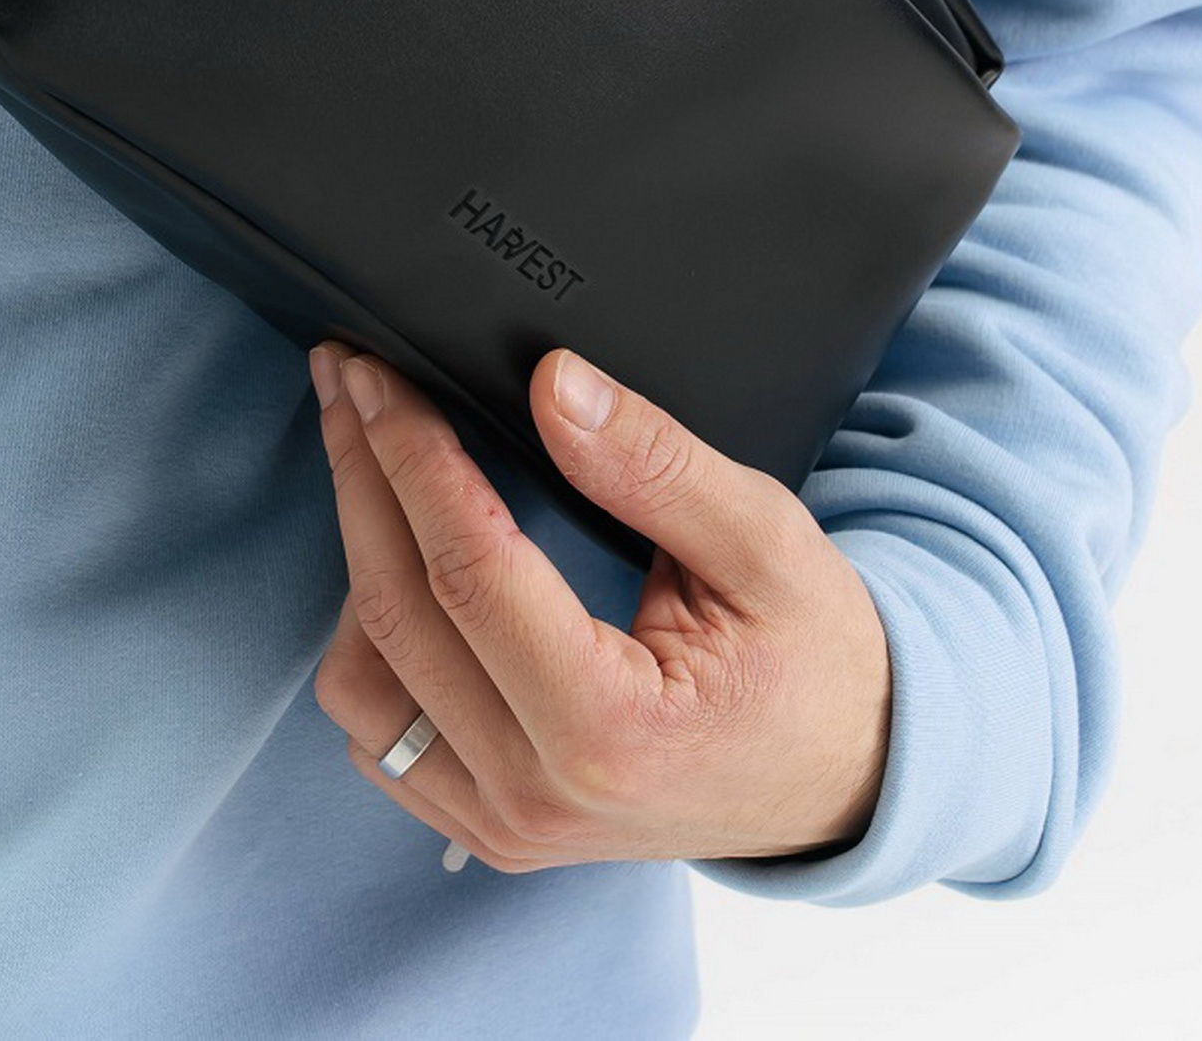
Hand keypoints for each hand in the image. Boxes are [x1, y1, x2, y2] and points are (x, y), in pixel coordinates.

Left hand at [307, 341, 890, 870]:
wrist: (851, 778)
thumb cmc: (817, 661)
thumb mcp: (766, 541)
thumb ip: (655, 463)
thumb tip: (553, 383)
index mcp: (611, 730)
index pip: (468, 569)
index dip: (411, 456)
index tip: (377, 375)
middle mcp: (540, 794)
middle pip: (393, 613)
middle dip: (360, 476)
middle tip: (349, 382)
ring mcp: (506, 825)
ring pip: (360, 685)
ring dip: (351, 563)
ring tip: (371, 463)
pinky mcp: (490, 826)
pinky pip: (379, 736)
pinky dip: (367, 642)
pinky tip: (397, 561)